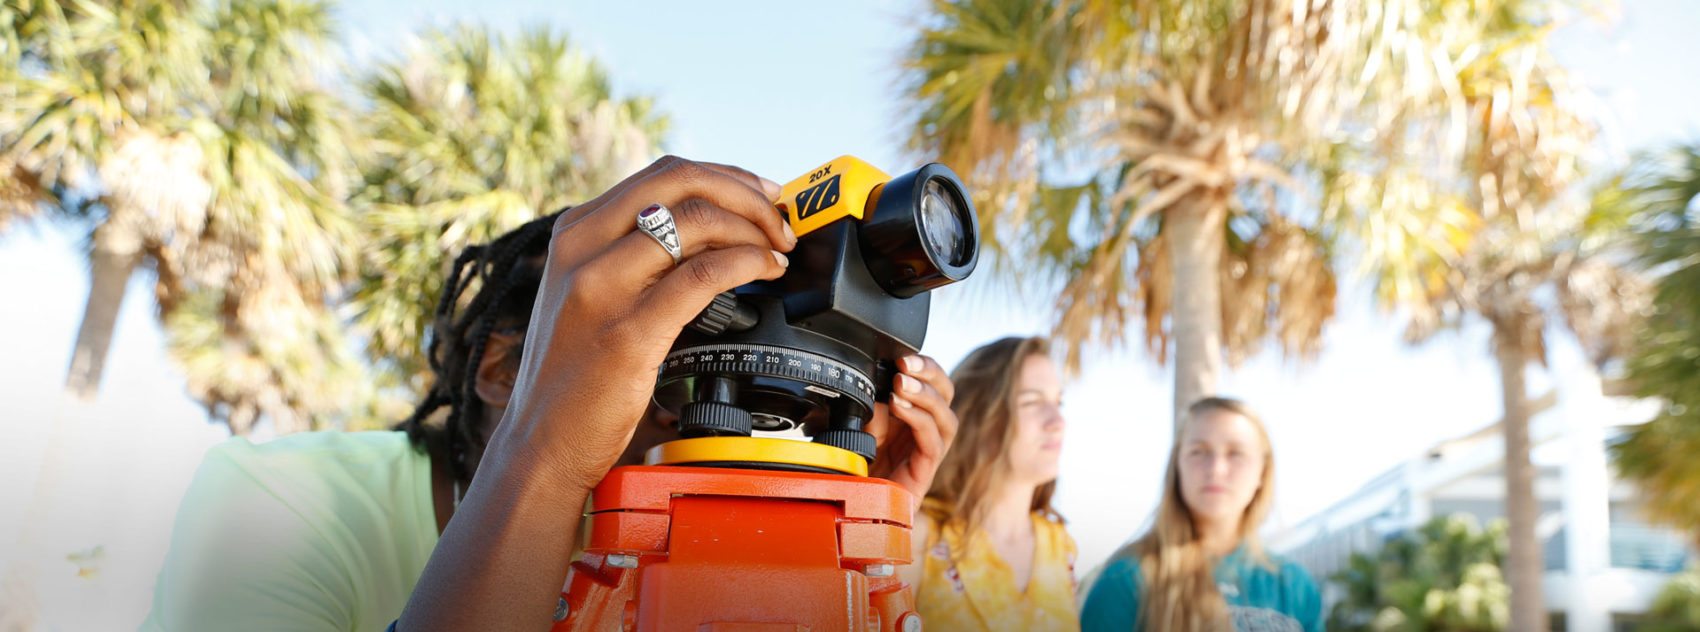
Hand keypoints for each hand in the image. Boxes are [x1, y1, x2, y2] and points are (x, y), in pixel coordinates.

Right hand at [485, 156, 796, 492]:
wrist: (540, 443)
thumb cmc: (572, 377)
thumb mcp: (588, 295)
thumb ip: (630, 258)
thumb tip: (708, 230)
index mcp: (574, 232)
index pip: (663, 174)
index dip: (727, 177)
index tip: (763, 194)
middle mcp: (582, 248)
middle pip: (682, 183)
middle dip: (747, 194)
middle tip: (781, 221)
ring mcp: (601, 287)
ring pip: (696, 222)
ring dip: (755, 230)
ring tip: (778, 252)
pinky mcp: (627, 330)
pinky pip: (702, 275)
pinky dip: (746, 264)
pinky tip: (763, 272)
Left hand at [865, 354, 957, 506]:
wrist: (851, 507)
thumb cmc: (855, 468)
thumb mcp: (858, 428)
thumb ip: (871, 410)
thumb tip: (877, 388)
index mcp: (913, 416)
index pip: (933, 384)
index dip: (925, 367)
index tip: (904, 356)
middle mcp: (925, 432)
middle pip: (947, 396)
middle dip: (930, 374)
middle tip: (905, 365)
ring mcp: (927, 452)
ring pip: (946, 418)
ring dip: (925, 396)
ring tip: (901, 385)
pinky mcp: (924, 473)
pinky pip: (933, 444)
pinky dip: (919, 420)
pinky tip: (900, 408)